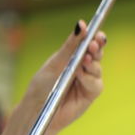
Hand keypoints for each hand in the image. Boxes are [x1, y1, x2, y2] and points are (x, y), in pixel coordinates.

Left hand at [17, 19, 105, 134]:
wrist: (36, 110)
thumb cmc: (42, 86)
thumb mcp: (55, 63)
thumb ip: (70, 46)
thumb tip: (81, 25)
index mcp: (73, 57)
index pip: (88, 43)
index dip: (95, 37)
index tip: (96, 32)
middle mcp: (83, 67)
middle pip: (97, 54)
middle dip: (97, 48)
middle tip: (93, 44)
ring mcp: (88, 81)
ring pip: (98, 68)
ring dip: (93, 63)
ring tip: (85, 60)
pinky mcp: (90, 94)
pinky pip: (96, 84)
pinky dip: (89, 78)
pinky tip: (80, 75)